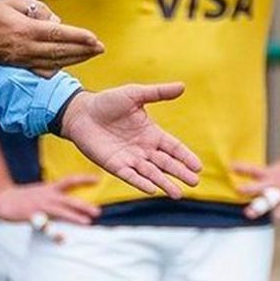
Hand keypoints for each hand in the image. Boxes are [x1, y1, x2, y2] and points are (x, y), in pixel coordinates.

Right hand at [0, 0, 102, 75]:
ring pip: (56, 62)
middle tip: (101, 48)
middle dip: (84, 50)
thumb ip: (37, 8)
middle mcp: (27, 48)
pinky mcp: (22, 66)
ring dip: (76, 59)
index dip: (78, 37)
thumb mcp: (12, 0)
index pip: (58, 34)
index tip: (94, 38)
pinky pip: (45, 70)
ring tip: (92, 53)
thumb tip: (55, 21)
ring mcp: (25, 60)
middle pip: (61, 51)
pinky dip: (60, 66)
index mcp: (25, 30)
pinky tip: (71, 61)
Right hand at [0, 175, 99, 229]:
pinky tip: (62, 239)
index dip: (84, 179)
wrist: (2, 198)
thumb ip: (54, 195)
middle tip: (98, 211)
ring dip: (75, 216)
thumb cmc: (22, 198)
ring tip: (87, 222)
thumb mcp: (40, 192)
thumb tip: (68, 200)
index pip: (70, 181)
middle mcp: (47, 196)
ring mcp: (40, 206)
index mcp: (49, 189)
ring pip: (61, 211)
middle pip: (69, 200)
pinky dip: (54, 233)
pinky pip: (46, 226)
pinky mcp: (33, 216)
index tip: (98, 179)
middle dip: (84, 205)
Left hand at [58, 85, 200, 198]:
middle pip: (166, 163)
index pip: (174, 148)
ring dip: (165, 183)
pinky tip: (152, 190)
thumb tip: (182, 86)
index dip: (186, 156)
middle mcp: (144, 149)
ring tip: (178, 194)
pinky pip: (130, 176)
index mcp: (152, 133)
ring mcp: (130, 159)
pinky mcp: (115, 166)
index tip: (198, 166)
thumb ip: (158, 93)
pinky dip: (141, 183)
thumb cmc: (107, 102)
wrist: (81, 113)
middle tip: (195, 182)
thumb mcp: (135, 94)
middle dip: (180, 173)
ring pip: (151, 174)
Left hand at [232, 148, 279, 221]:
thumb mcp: (277, 170)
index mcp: (269, 173)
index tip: (230, 167)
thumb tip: (253, 187)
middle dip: (247, 189)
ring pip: (270, 198)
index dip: (241, 168)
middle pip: (258, 186)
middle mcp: (274, 182)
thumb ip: (266, 179)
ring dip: (260, 205)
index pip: (252, 170)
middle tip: (237, 190)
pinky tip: (276, 218)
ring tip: (249, 213)